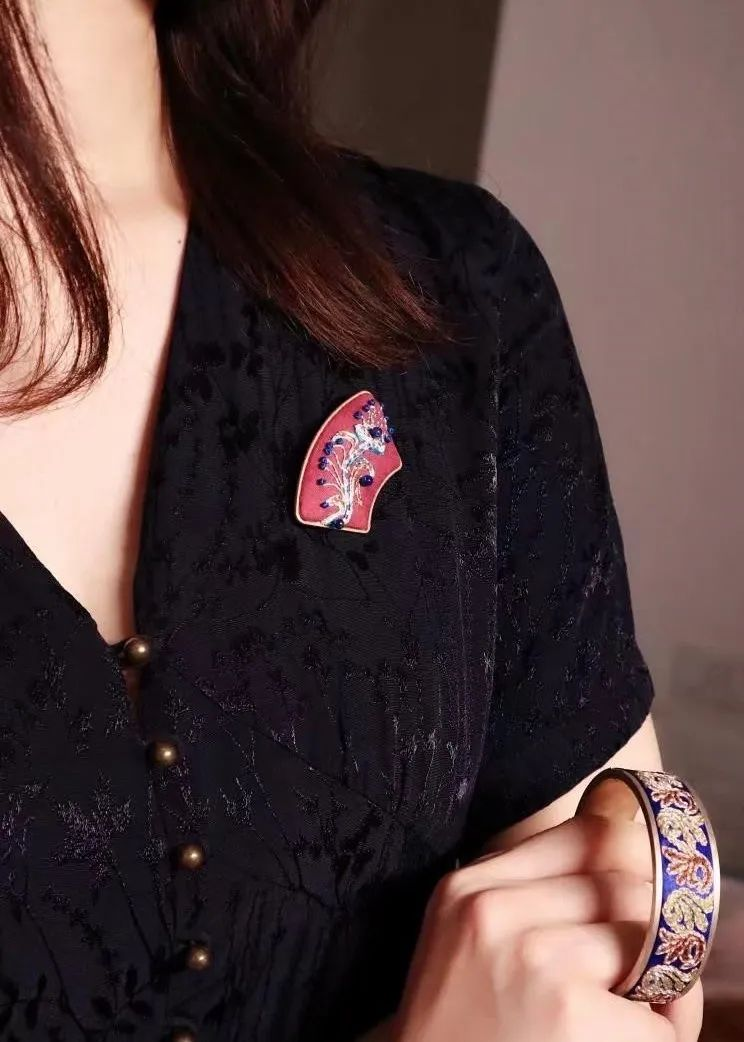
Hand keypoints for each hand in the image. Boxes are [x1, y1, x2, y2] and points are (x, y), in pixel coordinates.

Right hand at [391, 814, 702, 1041]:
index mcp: (469, 887)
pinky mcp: (572, 1012)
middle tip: (608, 979)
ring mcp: (534, 959)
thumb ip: (533, 891)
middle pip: (625, 885)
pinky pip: (661, 1012)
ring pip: (648, 939)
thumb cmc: (460, 1028)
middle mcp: (495, 911)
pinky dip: (654, 1033)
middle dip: (636, 933)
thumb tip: (631, 845)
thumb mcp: (471, 940)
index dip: (620, 871)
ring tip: (601, 1014)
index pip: (586, 834)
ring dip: (646, 984)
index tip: (621, 907)